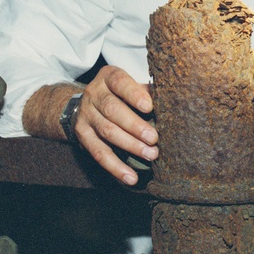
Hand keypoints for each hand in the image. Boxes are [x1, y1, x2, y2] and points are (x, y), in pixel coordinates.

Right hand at [75, 65, 157, 185]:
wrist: (85, 105)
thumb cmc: (119, 94)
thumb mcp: (130, 86)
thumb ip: (146, 92)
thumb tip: (171, 102)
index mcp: (108, 77)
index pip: (120, 83)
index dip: (134, 95)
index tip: (150, 107)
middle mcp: (94, 94)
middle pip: (113, 110)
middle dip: (135, 126)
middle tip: (154, 139)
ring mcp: (86, 115)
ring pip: (107, 132)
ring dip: (130, 146)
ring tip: (150, 155)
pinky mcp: (82, 136)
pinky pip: (99, 153)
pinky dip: (115, 167)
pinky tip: (130, 177)